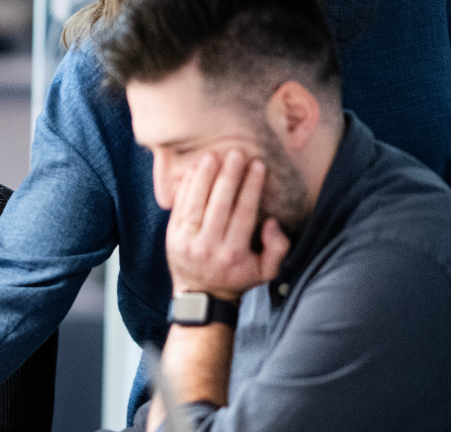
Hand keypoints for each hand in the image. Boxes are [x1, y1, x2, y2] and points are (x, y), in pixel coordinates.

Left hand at [165, 149, 289, 301]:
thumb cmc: (237, 278)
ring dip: (205, 176)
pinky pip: (180, 206)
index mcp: (234, 253)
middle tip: (236, 153)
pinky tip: (196, 168)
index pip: (244, 212)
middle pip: (220, 203)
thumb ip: (278, 248)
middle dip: (229, 175)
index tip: (258, 165)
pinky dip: (187, 186)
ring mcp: (187, 241)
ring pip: (197, 202)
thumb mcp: (266, 272)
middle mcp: (209, 247)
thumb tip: (272, 222)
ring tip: (214, 155)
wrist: (201, 296)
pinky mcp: (172, 236)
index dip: (251, 186)